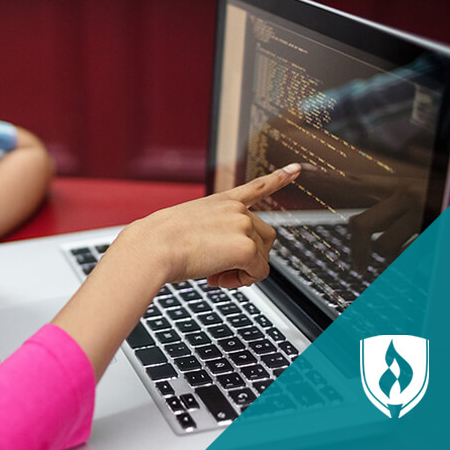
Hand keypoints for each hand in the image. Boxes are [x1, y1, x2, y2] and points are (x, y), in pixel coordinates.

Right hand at [121, 163, 300, 287]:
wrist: (153, 248)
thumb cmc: (159, 242)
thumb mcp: (187, 227)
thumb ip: (213, 235)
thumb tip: (224, 258)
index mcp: (221, 201)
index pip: (256, 187)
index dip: (279, 178)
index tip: (297, 168)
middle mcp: (236, 210)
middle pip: (265, 237)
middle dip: (249, 256)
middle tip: (221, 269)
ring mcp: (243, 226)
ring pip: (262, 256)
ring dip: (244, 270)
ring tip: (217, 275)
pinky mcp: (246, 248)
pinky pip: (258, 273)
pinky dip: (242, 281)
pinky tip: (219, 278)